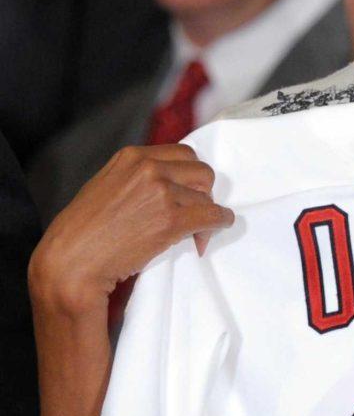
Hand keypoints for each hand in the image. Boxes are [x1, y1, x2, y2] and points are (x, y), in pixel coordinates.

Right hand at [29, 144, 233, 316]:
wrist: (71, 262)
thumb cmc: (83, 231)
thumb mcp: (106, 186)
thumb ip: (136, 178)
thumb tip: (167, 184)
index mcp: (132, 156)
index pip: (182, 154)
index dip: (189, 176)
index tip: (187, 194)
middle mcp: (148, 168)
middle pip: (201, 171)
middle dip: (202, 192)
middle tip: (193, 215)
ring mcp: (161, 192)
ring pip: (207, 196)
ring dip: (206, 215)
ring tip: (194, 234)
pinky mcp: (171, 220)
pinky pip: (213, 216)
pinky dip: (219, 223)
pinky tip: (211, 233)